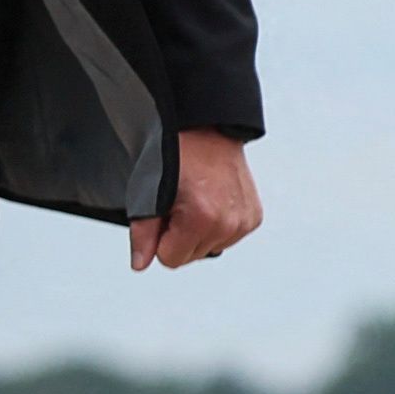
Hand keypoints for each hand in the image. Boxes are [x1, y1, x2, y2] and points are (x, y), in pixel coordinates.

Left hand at [131, 129, 264, 270]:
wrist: (206, 130)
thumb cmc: (177, 154)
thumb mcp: (148, 194)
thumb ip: (142, 235)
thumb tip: (141, 263)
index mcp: (203, 219)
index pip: (171, 260)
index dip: (161, 239)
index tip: (165, 214)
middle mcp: (229, 223)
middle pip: (191, 257)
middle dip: (180, 236)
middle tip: (180, 204)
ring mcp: (244, 221)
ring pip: (209, 249)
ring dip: (200, 232)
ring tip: (197, 201)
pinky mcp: (253, 217)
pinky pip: (227, 238)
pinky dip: (217, 225)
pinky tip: (212, 203)